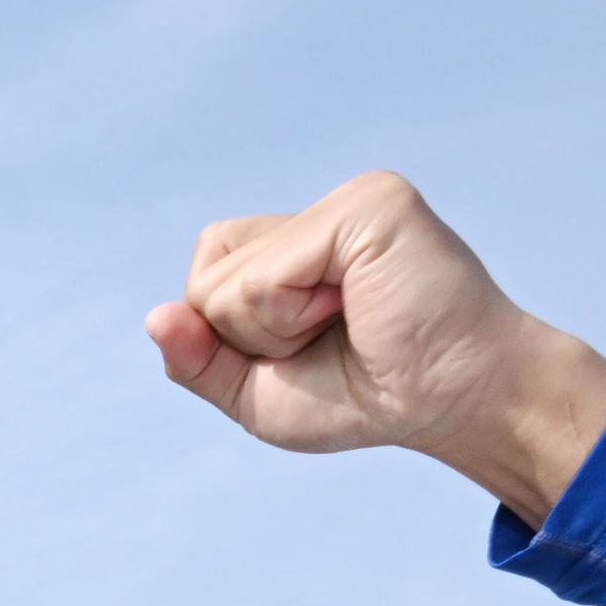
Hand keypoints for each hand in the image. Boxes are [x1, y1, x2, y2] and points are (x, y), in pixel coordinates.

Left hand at [145, 170, 605, 525]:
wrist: (451, 404)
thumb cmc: (369, 398)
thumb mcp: (258, 393)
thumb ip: (198, 359)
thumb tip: (154, 317)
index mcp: (299, 245)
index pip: (208, 273)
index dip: (232, 334)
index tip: (308, 351)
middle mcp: (321, 214)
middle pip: (208, 271)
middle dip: (246, 334)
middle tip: (329, 339)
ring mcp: (348, 201)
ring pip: (227, 278)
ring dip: (269, 330)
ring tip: (345, 324)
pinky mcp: (369, 204)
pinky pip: (266, 275)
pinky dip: (289, 317)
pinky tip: (354, 310)